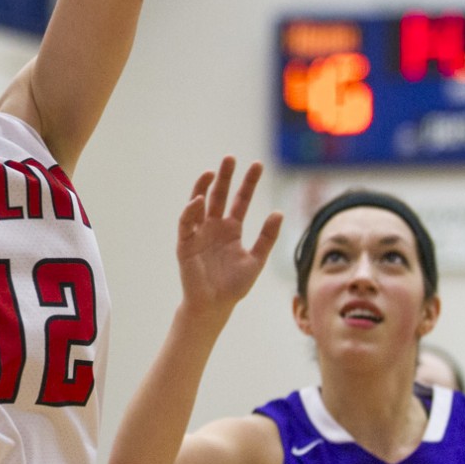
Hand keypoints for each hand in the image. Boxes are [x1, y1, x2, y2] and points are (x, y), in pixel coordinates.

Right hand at [176, 157, 282, 319]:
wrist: (214, 305)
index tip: (257, 165)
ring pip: (200, 203)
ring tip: (211, 172)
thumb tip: (278, 213)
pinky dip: (190, 211)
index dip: (248, 183)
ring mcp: (199, 233)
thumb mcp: (255, 260)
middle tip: (230, 158)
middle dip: (225, 177)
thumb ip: (266, 237)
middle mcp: (215, 226)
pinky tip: (198, 201)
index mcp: (232, 229)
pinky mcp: (185, 243)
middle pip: (219, 195)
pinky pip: (186, 223)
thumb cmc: (234, 286)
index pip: (241, 200)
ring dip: (204, 187)